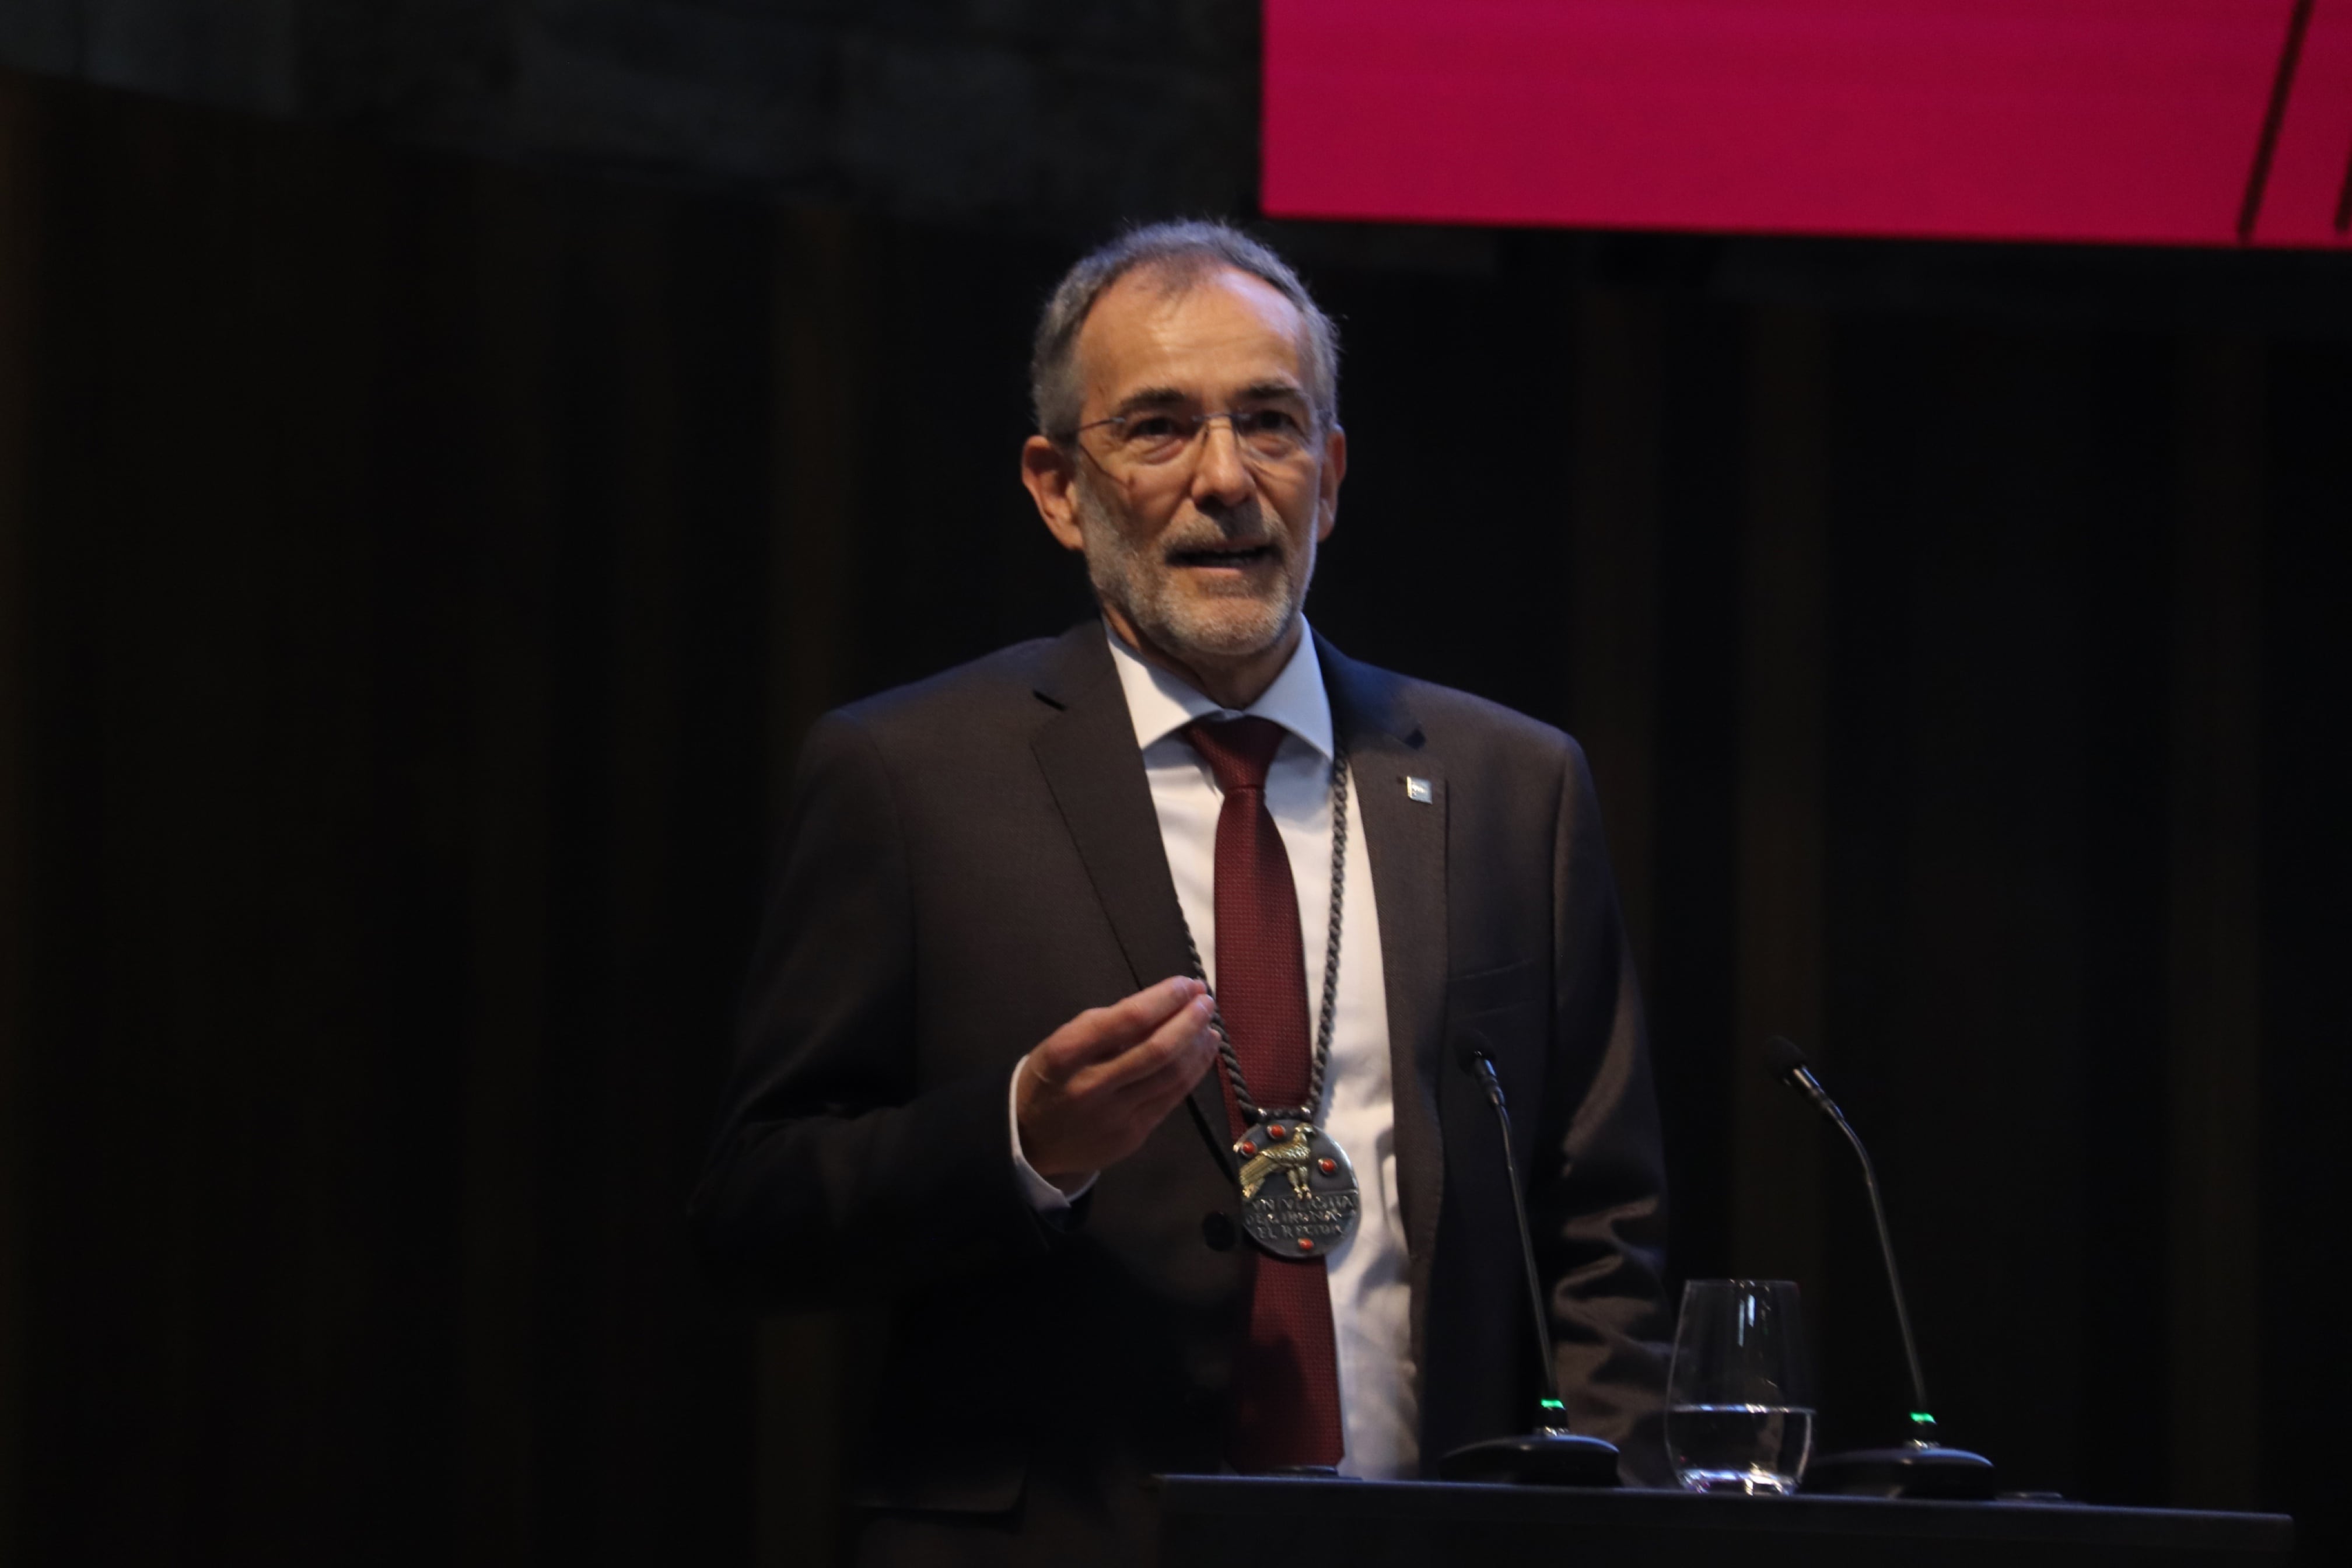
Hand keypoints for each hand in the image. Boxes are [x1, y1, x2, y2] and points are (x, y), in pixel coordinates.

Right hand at [1016, 976, 1217, 1188]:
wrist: (1031, 1141)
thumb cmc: (1050, 1078)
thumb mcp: (1062, 1042)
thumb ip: (1106, 1024)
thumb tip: (1162, 1002)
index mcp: (1067, 1054)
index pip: (1127, 1020)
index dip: (1164, 999)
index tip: (1186, 983)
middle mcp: (1091, 1086)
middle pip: (1156, 1050)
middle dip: (1189, 1020)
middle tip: (1206, 1000)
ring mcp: (1114, 1116)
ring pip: (1170, 1076)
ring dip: (1196, 1046)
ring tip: (1209, 1025)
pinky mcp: (1132, 1136)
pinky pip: (1171, 1099)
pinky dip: (1193, 1072)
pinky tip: (1202, 1053)